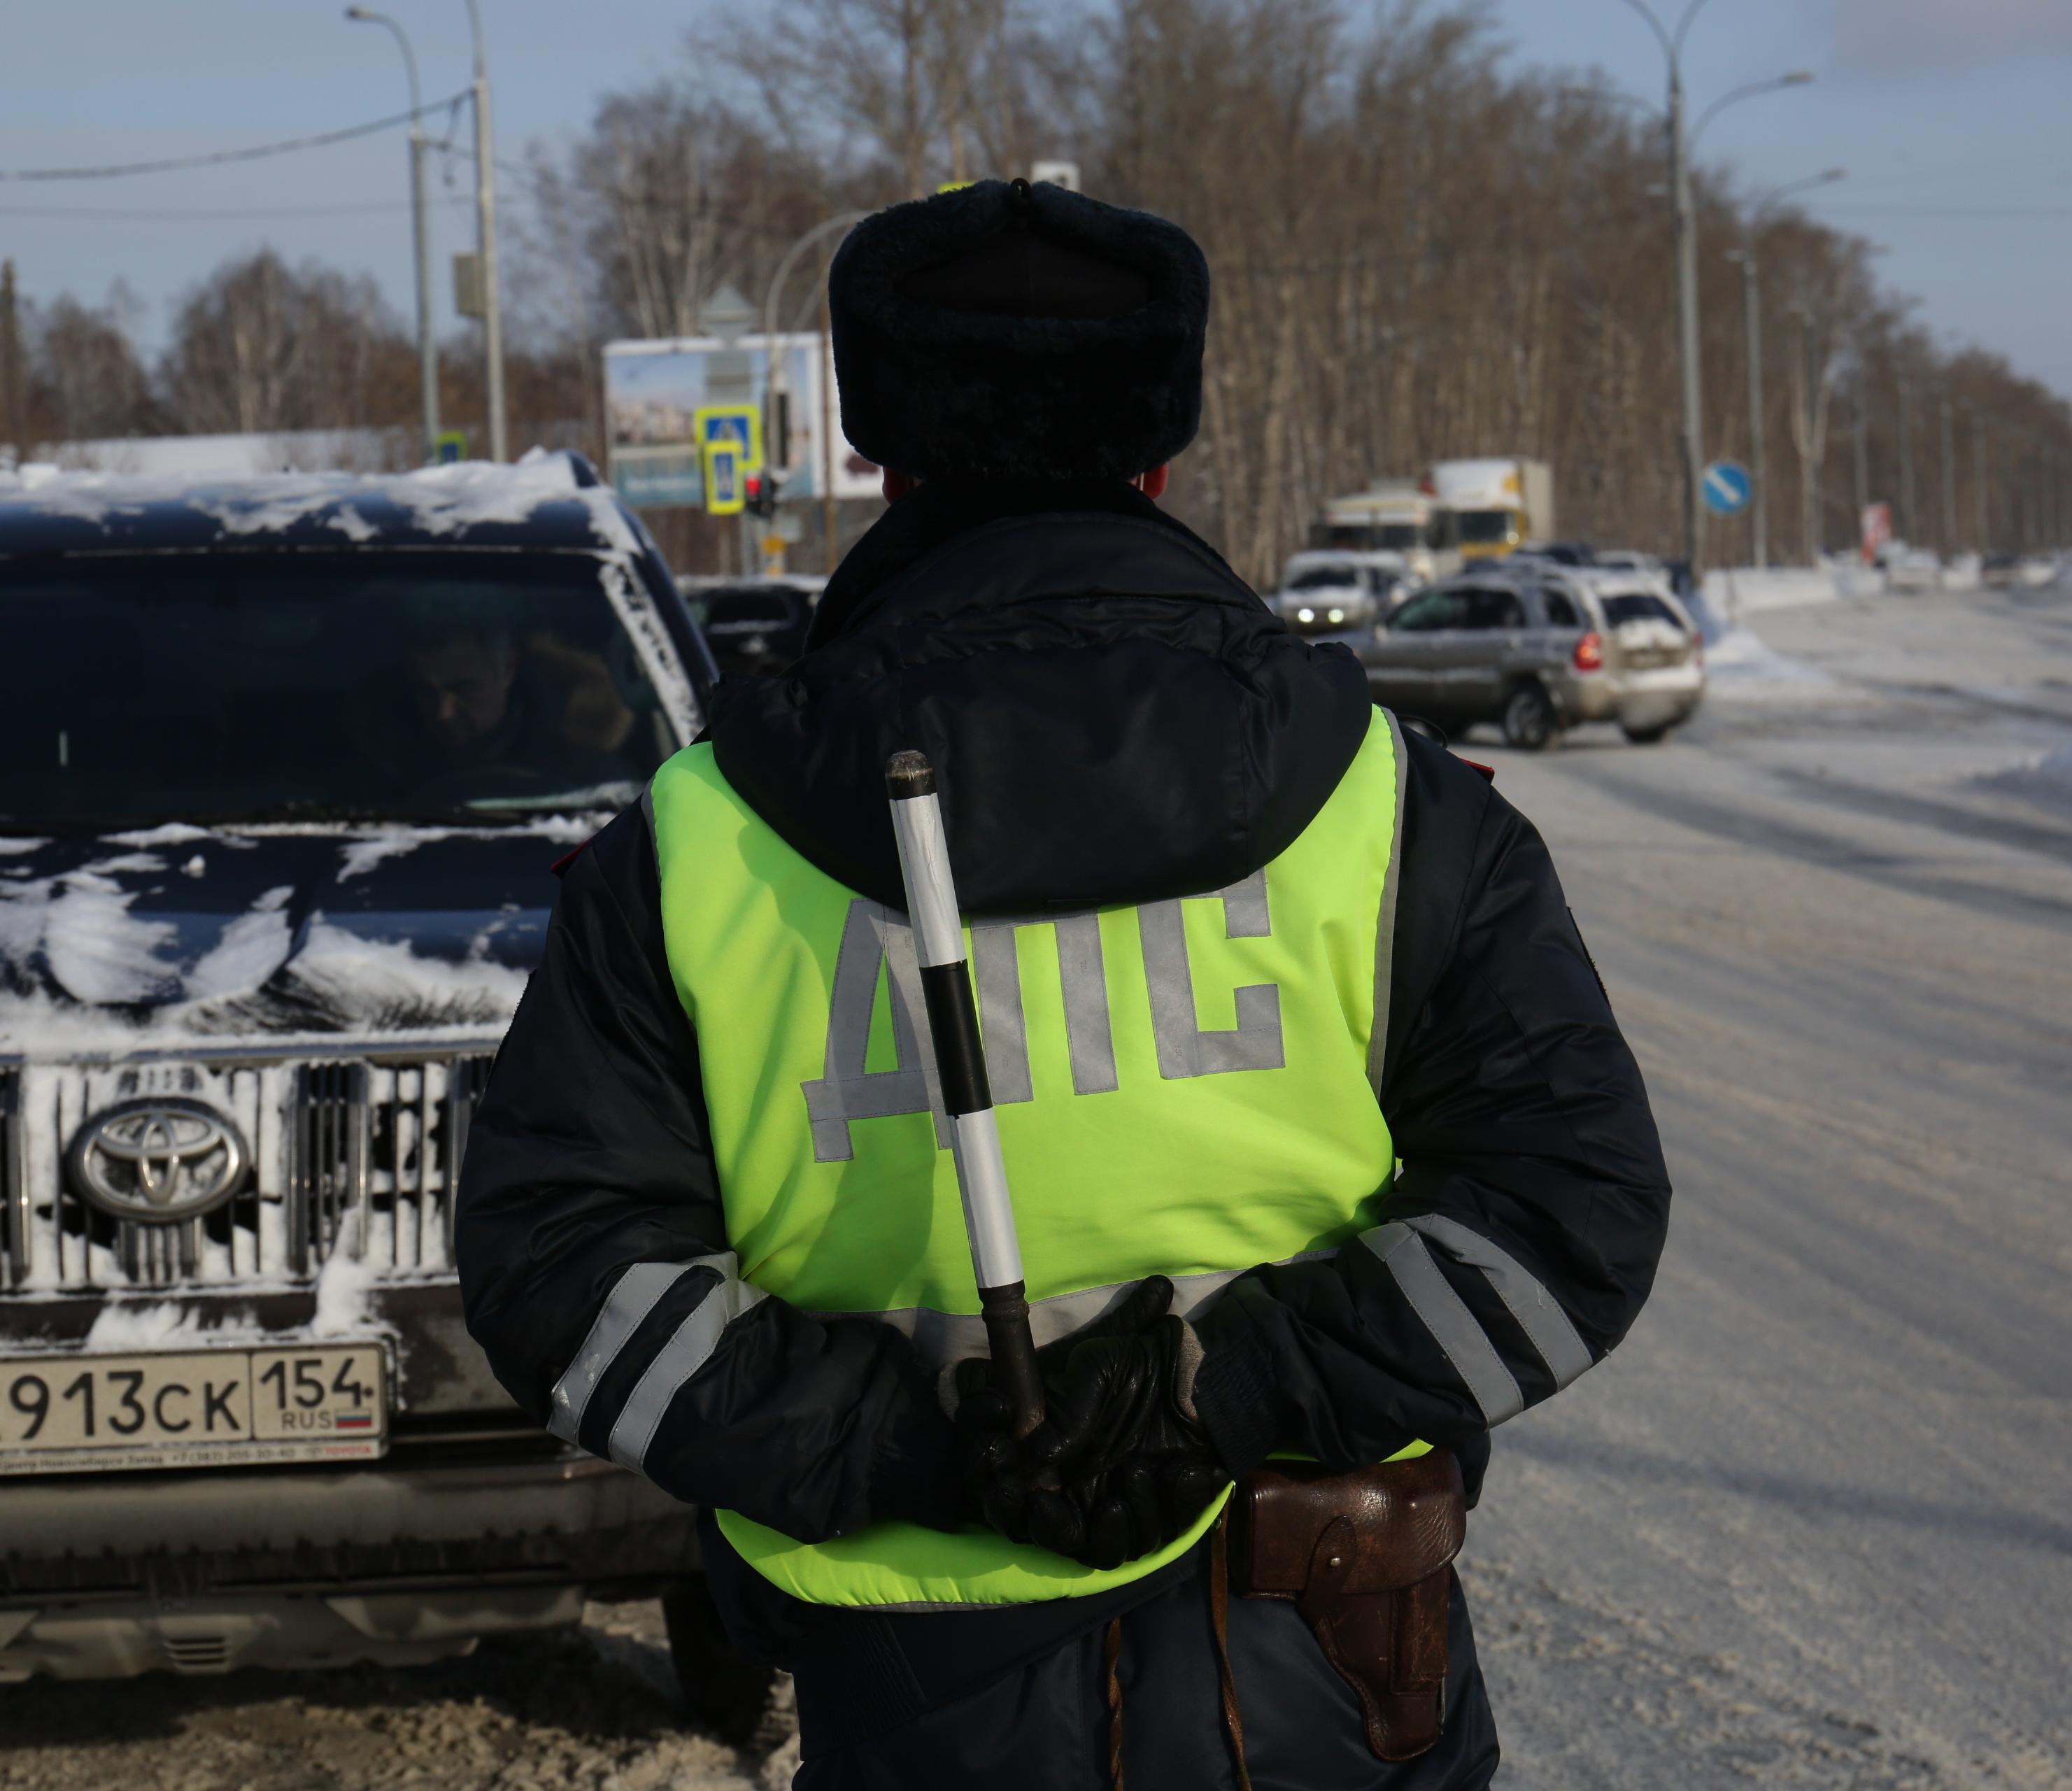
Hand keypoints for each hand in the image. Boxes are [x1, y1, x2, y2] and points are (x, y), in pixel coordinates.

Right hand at [956, 1291, 1226, 1569]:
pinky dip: (1169, 1506)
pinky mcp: (1162, 1516)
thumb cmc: (1139, 1367)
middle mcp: (1081, 1494)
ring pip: (1102, 1552)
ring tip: (1139, 1470)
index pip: (1010, 1498)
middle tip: (1048, 1503)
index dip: (998, 1499)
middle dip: (1046, 1528)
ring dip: (1115, 1523)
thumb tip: (1036, 1454)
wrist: (1201, 1373)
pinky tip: (1181, 1469)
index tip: (1006, 1481)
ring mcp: (1121, 1508)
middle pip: (1051, 1540)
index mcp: (1053, 1461)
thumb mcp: (1096, 1371)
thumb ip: (1066, 1412)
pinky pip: (1158, 1538)